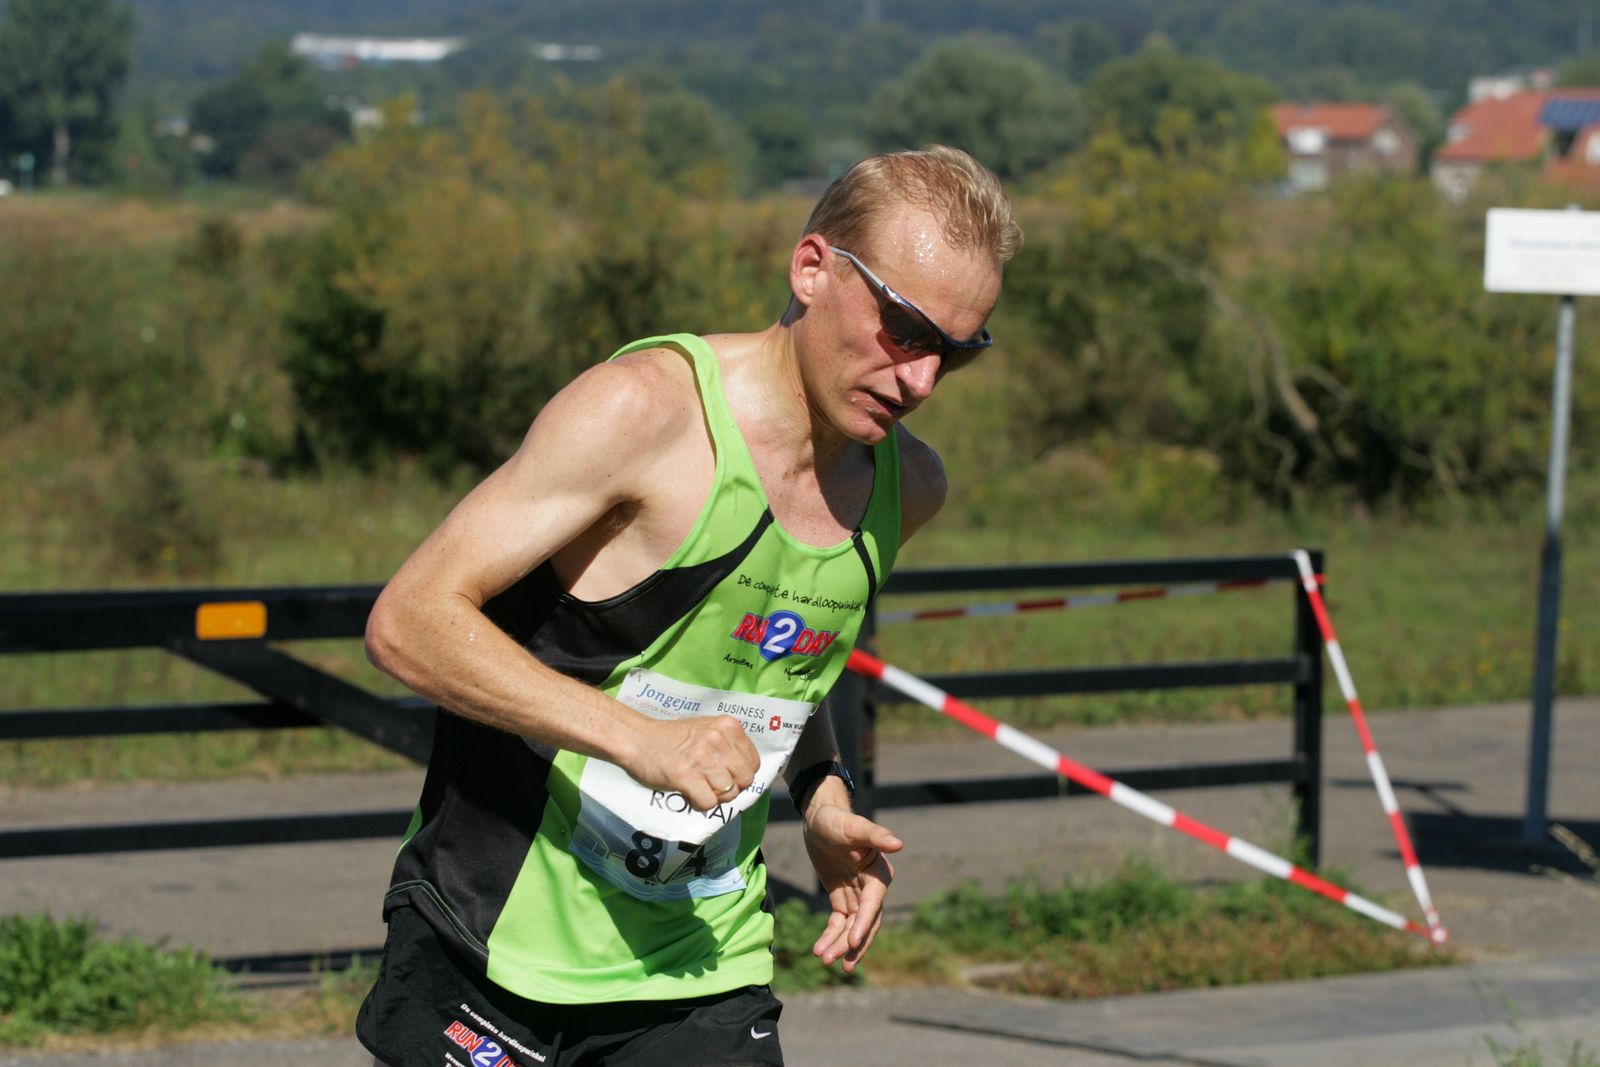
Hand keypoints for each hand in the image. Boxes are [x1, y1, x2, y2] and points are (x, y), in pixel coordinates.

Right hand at [625, 714, 760, 812]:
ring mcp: (701, 758)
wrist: (639, 739)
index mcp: (728, 726)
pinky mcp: (685, 776)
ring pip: (728, 793)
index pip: (753, 762)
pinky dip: (700, 804)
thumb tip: (747, 773)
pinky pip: (708, 803)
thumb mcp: (707, 729)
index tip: (728, 775)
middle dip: (732, 788)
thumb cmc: (673, 737)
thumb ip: (729, 745)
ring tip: (700, 787)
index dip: (742, 774)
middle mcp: (717, 739)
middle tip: (714, 785)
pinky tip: (690, 793)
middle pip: (745, 780)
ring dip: (715, 797)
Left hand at [802, 800, 902, 972]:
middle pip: (866, 923)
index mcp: (879, 874)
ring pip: (852, 927)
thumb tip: (898, 844)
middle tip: (839, 964)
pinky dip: (831, 936)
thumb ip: (874, 835)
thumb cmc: (837, 820)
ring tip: (824, 961)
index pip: (873, 905)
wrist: (819, 818)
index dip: (864, 924)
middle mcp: (872, 888)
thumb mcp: (852, 826)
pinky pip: (839, 922)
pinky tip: (819, 949)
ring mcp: (857, 895)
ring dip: (840, 945)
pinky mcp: (843, 897)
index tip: (851, 943)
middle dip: (853, 944)